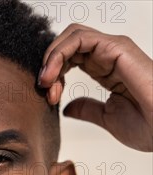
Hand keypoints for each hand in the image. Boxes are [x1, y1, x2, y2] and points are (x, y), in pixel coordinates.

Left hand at [38, 24, 152, 151]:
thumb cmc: (147, 126)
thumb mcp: (106, 118)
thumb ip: (86, 109)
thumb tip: (67, 108)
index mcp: (106, 69)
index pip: (71, 58)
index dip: (54, 74)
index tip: (48, 98)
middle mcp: (109, 55)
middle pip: (68, 44)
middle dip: (49, 65)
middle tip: (43, 89)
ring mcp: (113, 49)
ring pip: (71, 37)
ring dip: (51, 57)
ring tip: (45, 82)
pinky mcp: (116, 48)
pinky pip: (79, 39)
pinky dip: (60, 53)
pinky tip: (53, 75)